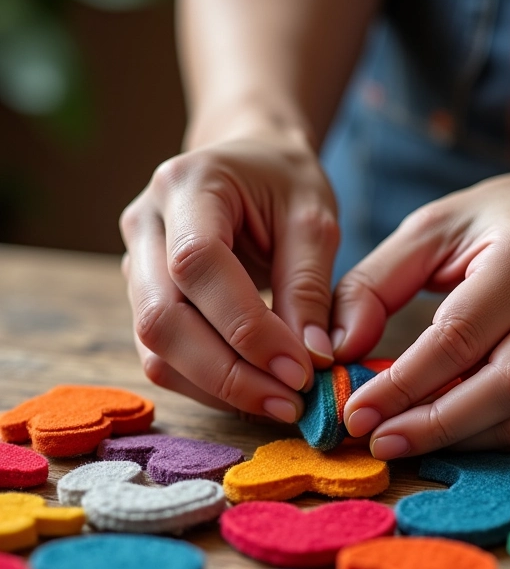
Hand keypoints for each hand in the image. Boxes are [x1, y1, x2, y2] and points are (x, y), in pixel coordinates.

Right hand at [120, 130, 338, 422]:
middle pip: (162, 318)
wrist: (247, 164)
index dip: (248, 328)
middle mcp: (145, 225)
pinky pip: (163, 357)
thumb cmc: (283, 183)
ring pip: (156, 348)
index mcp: (187, 186)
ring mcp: (136, 265)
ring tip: (280, 404)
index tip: (301, 370)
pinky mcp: (144, 299)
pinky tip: (255, 392)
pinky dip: (209, 385)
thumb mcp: (313, 219)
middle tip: (292, 403)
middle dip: (229, 374)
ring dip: (219, 389)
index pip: (199, 266)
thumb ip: (310, 287)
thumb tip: (314, 360)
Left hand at [332, 168, 509, 456]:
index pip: (459, 337)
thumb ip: (375, 283)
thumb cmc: (509, 220)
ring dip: (457, 440)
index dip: (402, 384)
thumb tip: (337, 350)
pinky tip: (448, 431)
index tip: (355, 413)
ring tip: (403, 440)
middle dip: (431, 426)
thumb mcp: (434, 228)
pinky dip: (488, 437)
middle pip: (502, 388)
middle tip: (377, 441)